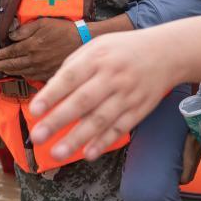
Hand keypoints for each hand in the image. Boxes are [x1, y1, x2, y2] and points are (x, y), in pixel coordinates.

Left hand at [0, 18, 80, 80]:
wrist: (83, 41)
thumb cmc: (63, 30)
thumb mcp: (43, 22)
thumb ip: (26, 29)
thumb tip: (11, 36)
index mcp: (31, 45)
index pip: (11, 51)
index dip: (1, 54)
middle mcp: (34, 59)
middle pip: (14, 64)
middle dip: (3, 65)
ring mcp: (42, 69)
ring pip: (22, 73)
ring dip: (11, 72)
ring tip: (5, 72)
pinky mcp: (50, 74)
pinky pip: (34, 78)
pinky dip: (25, 77)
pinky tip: (22, 76)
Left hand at [28, 30, 173, 160]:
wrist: (166, 53)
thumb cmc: (123, 50)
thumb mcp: (97, 46)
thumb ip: (73, 65)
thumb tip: (50, 91)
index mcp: (97, 58)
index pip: (70, 77)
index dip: (51, 95)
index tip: (34, 110)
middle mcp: (112, 77)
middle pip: (83, 101)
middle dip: (58, 120)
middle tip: (37, 137)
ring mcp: (127, 95)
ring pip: (100, 120)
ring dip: (78, 138)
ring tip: (57, 153)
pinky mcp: (139, 110)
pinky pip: (120, 129)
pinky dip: (104, 142)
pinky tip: (88, 153)